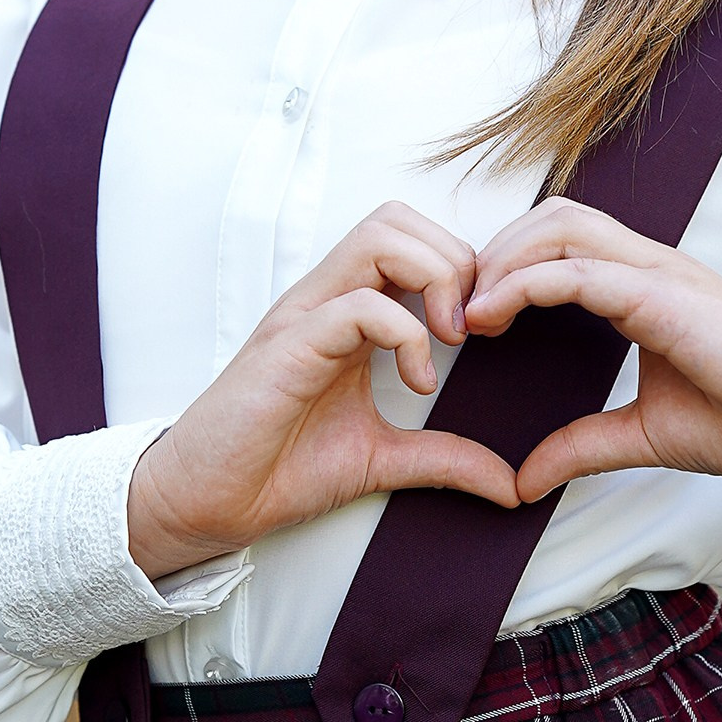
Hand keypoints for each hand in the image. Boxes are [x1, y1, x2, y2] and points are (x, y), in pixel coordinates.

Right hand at [126, 205, 519, 580]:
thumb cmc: (280, 469)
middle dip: (456, 261)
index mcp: (348, 313)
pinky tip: (416, 383)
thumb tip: (511, 485)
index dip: (463, 271)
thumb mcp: (384, 460)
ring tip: (450, 341)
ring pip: (380, 236)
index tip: (485, 334)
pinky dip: (406, 334)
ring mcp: (306, 316)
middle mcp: (326, 300)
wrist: (210, 502)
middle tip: (472, 330)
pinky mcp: (290, 345)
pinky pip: (359, 304)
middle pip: (399, 219)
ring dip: (435, 279)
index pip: (411, 240)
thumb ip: (446, 459)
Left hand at [464, 202, 721, 504]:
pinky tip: (493, 315)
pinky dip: (525, 284)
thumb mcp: (639, 436)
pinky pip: (578, 270)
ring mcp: (656, 272)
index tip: (471, 316)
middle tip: (458, 307)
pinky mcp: (661, 294)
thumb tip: (524, 481)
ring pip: (559, 227)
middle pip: (552, 218)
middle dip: (495, 251)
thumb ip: (580, 446)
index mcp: (643, 286)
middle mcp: (648, 265)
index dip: (509, 266)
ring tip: (470, 310)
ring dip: (502, 260)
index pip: (562, 242)